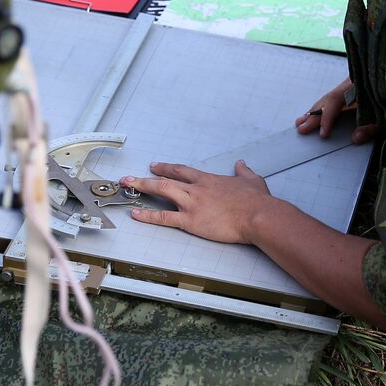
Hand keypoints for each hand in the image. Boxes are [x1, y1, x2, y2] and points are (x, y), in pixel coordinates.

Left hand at [120, 161, 276, 244]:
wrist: (258, 215)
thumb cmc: (256, 202)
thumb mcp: (252, 181)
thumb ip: (244, 172)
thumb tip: (242, 164)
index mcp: (209, 180)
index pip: (182, 171)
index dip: (167, 168)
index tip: (156, 166)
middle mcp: (197, 189)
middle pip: (166, 178)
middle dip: (146, 177)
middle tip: (131, 177)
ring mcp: (192, 204)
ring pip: (161, 191)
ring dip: (142, 187)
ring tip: (127, 186)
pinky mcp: (191, 221)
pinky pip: (164, 217)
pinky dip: (148, 215)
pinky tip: (137, 214)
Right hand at [296, 77, 376, 143]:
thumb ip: (372, 125)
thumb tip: (355, 138)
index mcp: (359, 85)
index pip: (337, 100)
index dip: (328, 117)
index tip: (323, 133)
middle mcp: (353, 82)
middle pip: (329, 98)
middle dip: (315, 115)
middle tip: (301, 128)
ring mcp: (353, 83)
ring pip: (330, 96)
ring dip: (316, 110)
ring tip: (301, 121)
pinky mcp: (354, 86)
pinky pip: (335, 96)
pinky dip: (324, 106)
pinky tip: (316, 112)